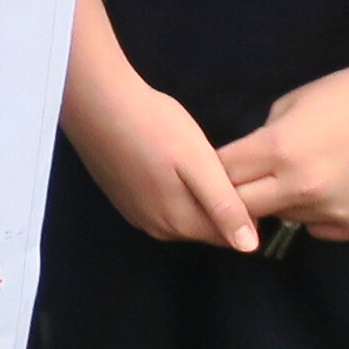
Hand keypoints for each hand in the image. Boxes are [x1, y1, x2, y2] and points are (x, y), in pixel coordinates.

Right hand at [59, 0, 253, 250]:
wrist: (96, 101)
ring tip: (200, 165)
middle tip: (226, 168)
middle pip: (205, 227)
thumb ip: (224, 206)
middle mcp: (156, 227)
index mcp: (179, 222)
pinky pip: (160, 205)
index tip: (252, 181)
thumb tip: (249, 248)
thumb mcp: (198, 163)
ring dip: (197, 199)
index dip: (248, 211)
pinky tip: (171, 165)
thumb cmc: (154, 126)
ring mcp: (135, 213)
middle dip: (222, 207)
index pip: (230, 235)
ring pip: (183, 216)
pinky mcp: (122, 197)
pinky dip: (173, 192)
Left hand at [223, 56, 348, 243]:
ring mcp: (330, 212)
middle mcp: (300, 188)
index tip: (210, 167)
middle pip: (240, 208)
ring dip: (280, 201)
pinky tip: (335, 186)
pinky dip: (315, 213)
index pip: (219, 174)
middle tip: (242, 182)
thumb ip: (264, 138)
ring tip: (304, 173)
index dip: (212, 170)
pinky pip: (318, 227)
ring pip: (282, 217)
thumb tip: (248, 162)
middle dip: (234, 195)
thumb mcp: (292, 104)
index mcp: (276, 149)